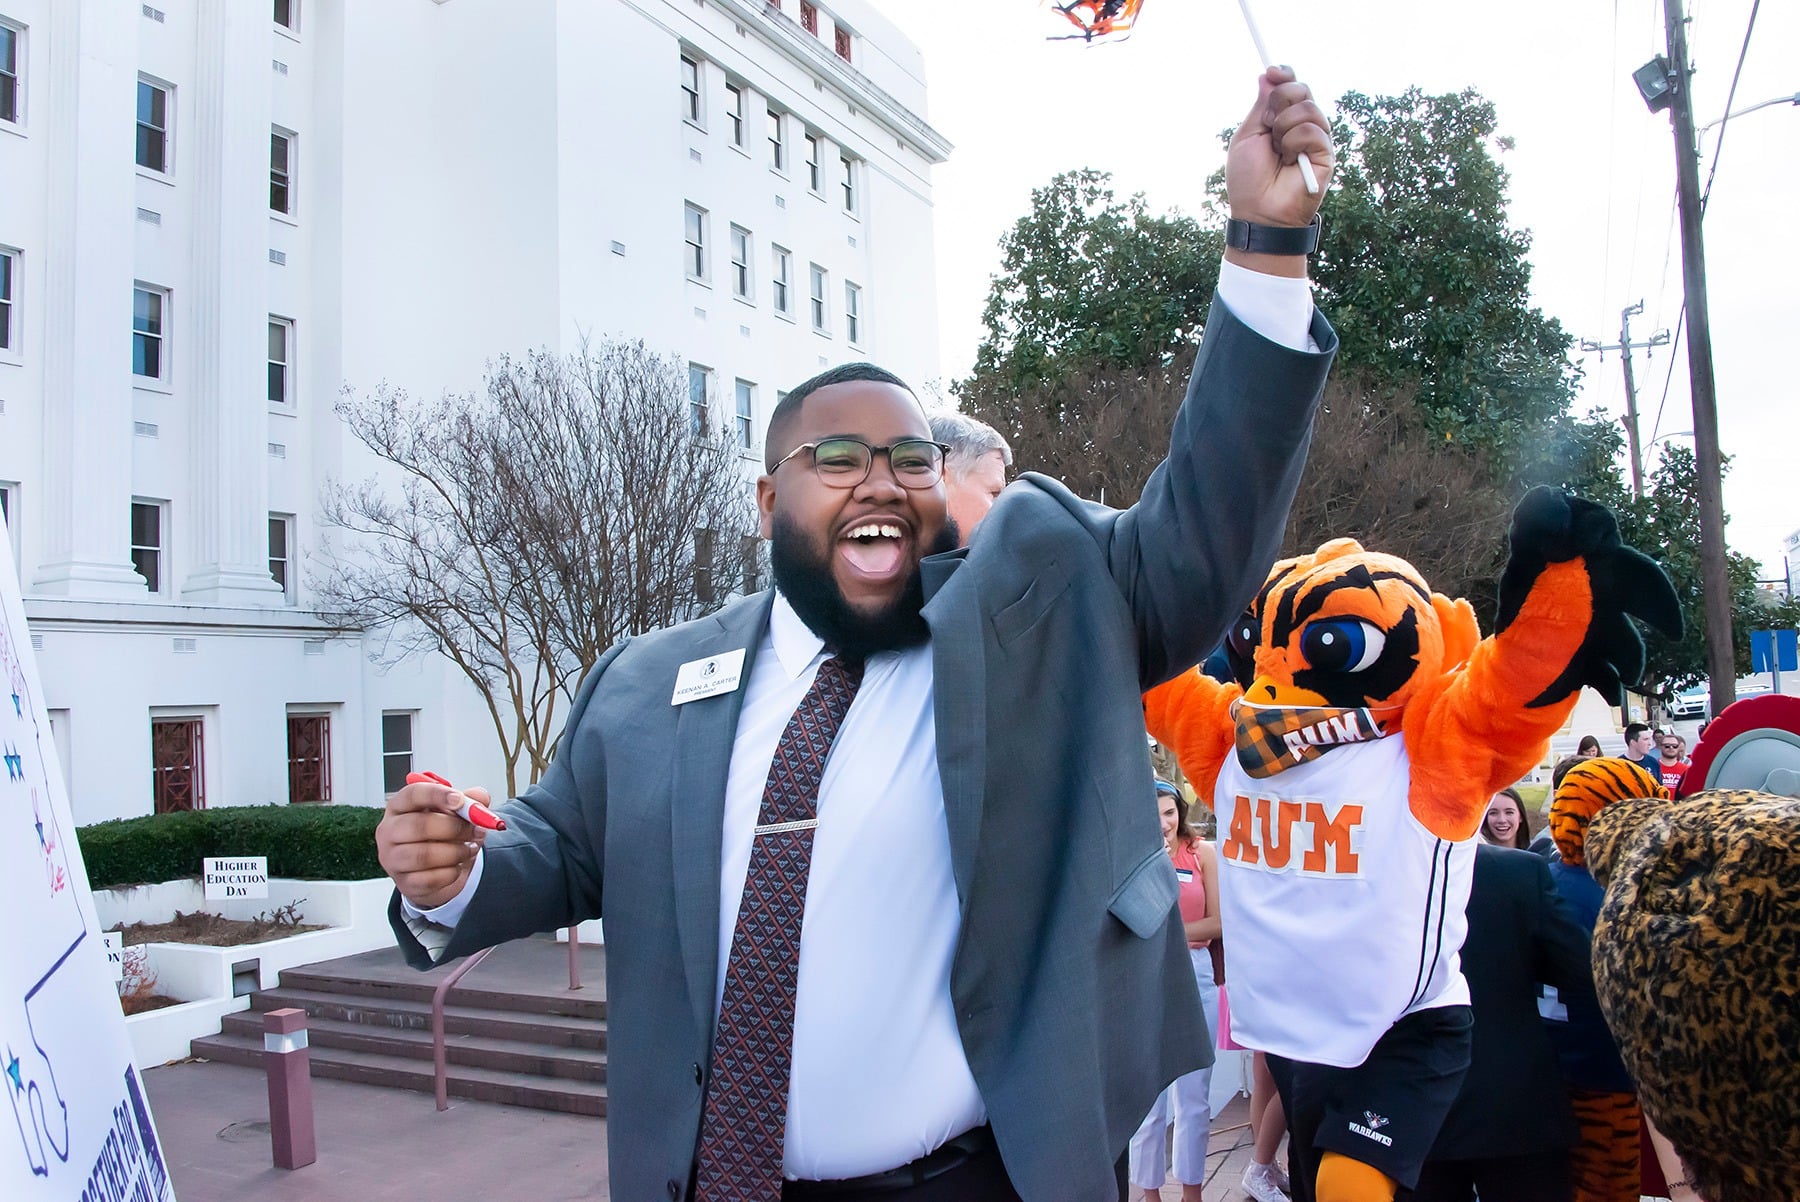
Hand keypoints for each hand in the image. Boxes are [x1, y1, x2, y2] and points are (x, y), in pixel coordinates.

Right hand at [376, 780, 490, 909]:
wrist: (434, 869)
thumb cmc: (439, 834)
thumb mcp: (454, 812)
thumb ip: (469, 802)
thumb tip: (480, 799)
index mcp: (400, 806)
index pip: (413, 794)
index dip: (437, 794)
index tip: (460, 800)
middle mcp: (389, 831)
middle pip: (419, 825)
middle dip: (455, 828)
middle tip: (476, 830)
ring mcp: (392, 859)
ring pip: (425, 855)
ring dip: (456, 852)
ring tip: (469, 849)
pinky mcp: (404, 882)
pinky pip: (431, 879)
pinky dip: (451, 872)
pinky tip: (457, 866)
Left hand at [1224, 67, 1332, 230]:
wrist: (1259, 211)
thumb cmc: (1248, 179)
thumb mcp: (1247, 136)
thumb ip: (1260, 106)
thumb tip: (1268, 75)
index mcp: (1282, 119)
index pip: (1291, 86)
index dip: (1284, 74)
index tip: (1272, 71)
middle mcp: (1302, 126)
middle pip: (1301, 89)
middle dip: (1280, 101)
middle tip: (1268, 123)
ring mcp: (1316, 139)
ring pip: (1308, 107)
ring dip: (1284, 126)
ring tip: (1277, 150)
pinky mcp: (1326, 153)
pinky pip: (1313, 130)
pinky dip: (1294, 142)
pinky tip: (1290, 160)